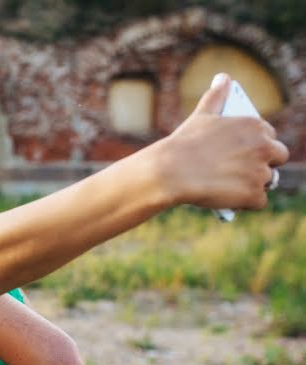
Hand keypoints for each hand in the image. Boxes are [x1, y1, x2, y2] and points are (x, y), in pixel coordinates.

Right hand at [159, 72, 287, 210]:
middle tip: (242, 170)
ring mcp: (260, 173)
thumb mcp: (202, 116)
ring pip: (268, 181)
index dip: (257, 146)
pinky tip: (230, 199)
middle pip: (278, 157)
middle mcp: (264, 148)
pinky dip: (245, 202)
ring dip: (255, 184)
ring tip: (233, 186)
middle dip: (264, 163)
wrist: (170, 172)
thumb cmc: (184, 143)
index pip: (270, 137)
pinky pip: (259, 201)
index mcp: (255, 126)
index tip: (243, 153)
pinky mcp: (253, 195)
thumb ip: (216, 96)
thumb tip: (222, 77)